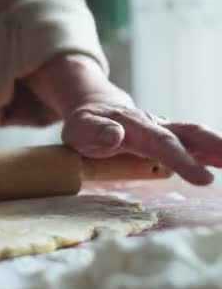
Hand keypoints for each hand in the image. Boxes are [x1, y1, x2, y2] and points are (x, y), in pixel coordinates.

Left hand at [62, 92, 218, 184]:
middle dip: (212, 147)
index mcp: (134, 126)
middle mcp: (153, 124)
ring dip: (216, 147)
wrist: (93, 109)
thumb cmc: (84, 125)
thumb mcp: (80, 129)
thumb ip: (96, 132)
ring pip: (193, 134)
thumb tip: (115, 135)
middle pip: (187, 134)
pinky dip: (210, 150)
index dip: (183, 160)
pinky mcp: (166, 136)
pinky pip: (191, 141)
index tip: (204, 179)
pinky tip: (220, 161)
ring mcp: (162, 129)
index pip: (161, 144)